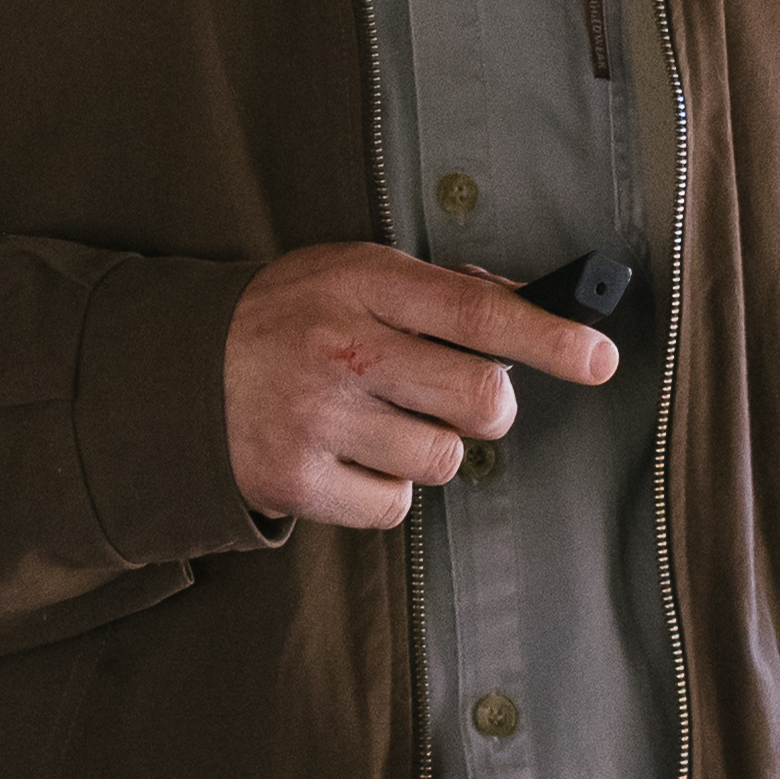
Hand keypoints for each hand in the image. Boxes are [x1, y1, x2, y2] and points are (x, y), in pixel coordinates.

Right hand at [226, 242, 615, 531]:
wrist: (179, 371)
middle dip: (488, 406)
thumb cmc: (290, 317)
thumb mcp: (354, 273)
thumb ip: (439, 291)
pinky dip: (386, 489)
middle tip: (457, 397)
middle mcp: (341, 349)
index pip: (476, 312)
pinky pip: (394, 505)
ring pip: (442, 460)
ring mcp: (317, 419)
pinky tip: (350, 456)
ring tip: (380, 422)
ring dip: (429, 448)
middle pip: (477, 398)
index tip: (600, 357)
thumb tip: (535, 307)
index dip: (548, 337)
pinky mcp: (297, 480)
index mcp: (362, 283)